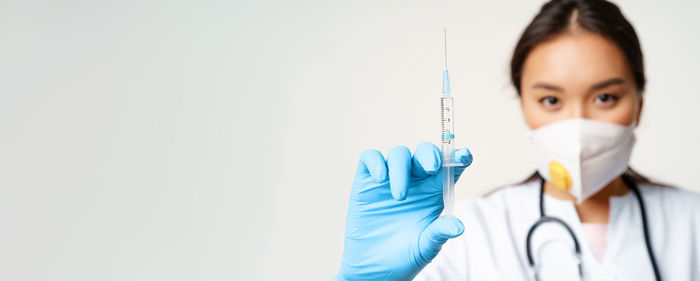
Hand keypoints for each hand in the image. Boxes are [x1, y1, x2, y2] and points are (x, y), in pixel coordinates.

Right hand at [336, 142, 472, 280]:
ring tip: (400, 197)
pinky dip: (376, 162)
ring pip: (398, 154)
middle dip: (430, 154)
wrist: (373, 269)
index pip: (449, 168)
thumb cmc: (404, 256)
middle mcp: (414, 181)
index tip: (465, 156)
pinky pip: (370, 158)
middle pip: (424, 153)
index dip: (458, 158)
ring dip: (401, 169)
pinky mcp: (366, 182)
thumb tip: (458, 226)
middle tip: (432, 167)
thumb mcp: (426, 247)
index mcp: (433, 192)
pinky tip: (381, 178)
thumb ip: (439, 233)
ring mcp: (389, 179)